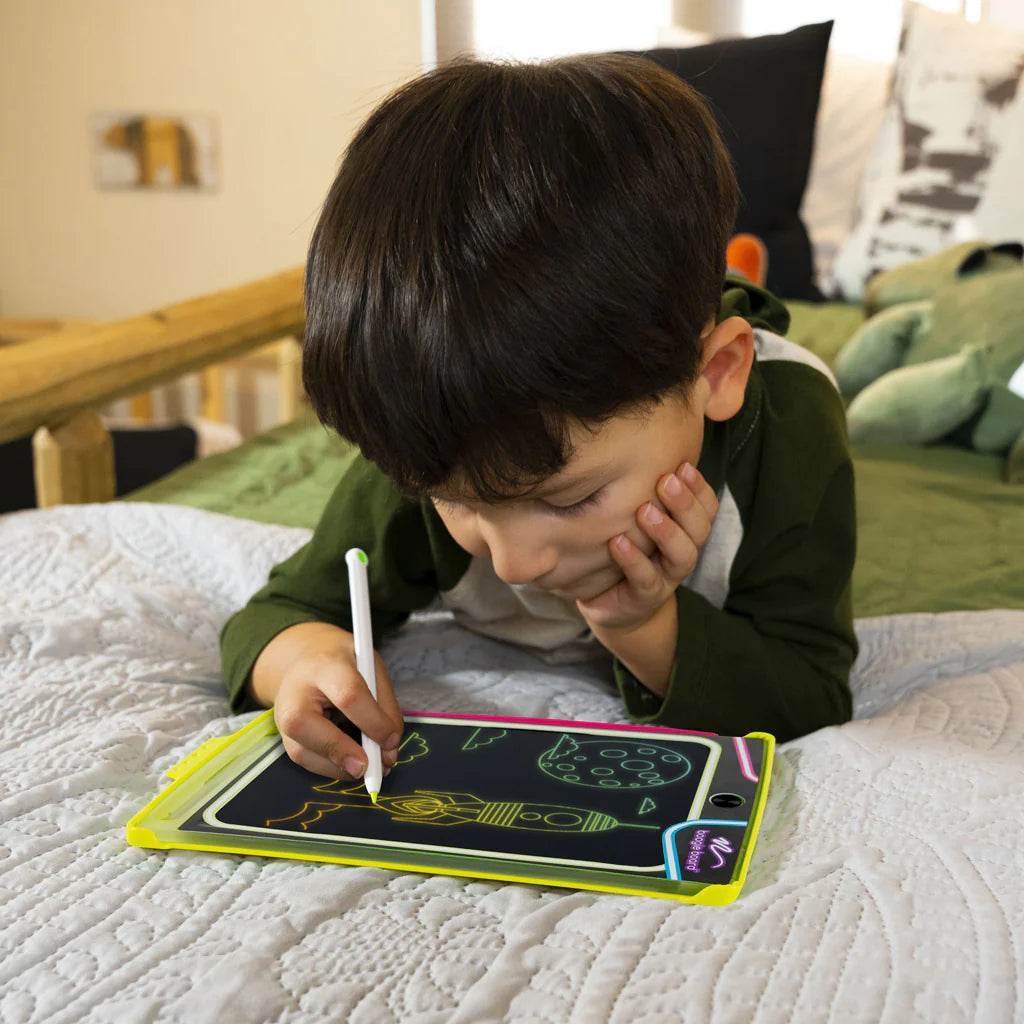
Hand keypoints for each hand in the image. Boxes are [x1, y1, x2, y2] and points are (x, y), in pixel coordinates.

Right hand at [248, 621, 403, 779]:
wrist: (309, 658)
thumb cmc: (347, 664)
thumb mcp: (373, 671)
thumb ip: (385, 709)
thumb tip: (388, 752)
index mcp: (325, 665)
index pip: (348, 695)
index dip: (373, 723)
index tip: (392, 741)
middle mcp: (294, 690)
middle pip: (304, 724)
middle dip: (341, 752)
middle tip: (370, 768)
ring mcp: (281, 715)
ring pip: (302, 752)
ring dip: (339, 768)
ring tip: (368, 766)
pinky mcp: (284, 737)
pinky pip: (306, 761)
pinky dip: (332, 768)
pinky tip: (351, 761)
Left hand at [577, 462, 717, 631]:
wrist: (611, 603)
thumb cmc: (627, 549)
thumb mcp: (637, 515)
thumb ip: (646, 488)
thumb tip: (641, 442)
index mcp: (686, 530)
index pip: (707, 507)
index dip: (699, 488)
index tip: (682, 464)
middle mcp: (681, 552)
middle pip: (699, 528)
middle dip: (685, 503)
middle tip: (665, 480)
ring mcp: (666, 577)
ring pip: (681, 555)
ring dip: (666, 531)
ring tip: (644, 511)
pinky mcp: (644, 597)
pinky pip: (646, 579)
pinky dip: (634, 560)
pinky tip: (618, 542)